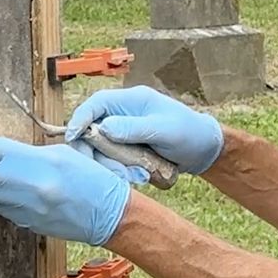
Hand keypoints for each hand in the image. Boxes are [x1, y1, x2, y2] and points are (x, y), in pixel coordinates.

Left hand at [0, 137, 129, 245]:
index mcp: (38, 160)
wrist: (106, 213)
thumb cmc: (90, 178)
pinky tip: (21, 196)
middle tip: (0, 165)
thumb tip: (5, 154)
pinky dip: (5, 201)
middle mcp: (26, 183)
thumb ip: (30, 152)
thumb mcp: (63, 153)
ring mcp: (24, 206)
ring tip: (12, 181)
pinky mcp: (24, 222)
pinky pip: (1, 209)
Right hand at [66, 85, 223, 177]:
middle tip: (116, 172)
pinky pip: (114, 160)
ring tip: (137, 176)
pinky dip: (122, 171)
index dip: (80, 119)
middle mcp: (123, 114)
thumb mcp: (164, 129)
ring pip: (102, 149)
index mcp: (131, 100)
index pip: (96, 103)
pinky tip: (139, 177)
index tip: (73, 138)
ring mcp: (125, 132)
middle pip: (93, 130)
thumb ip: (134, 128)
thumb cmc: (189, 133)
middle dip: (98, 153)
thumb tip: (103, 128)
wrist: (204, 150)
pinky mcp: (128, 149)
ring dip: (113, 166)